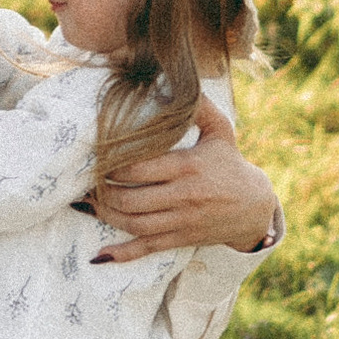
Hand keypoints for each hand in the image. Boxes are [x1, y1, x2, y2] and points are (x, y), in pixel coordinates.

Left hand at [92, 98, 281, 261]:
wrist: (256, 207)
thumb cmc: (230, 163)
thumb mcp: (221, 131)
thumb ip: (200, 108)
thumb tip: (177, 83)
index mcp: (187, 166)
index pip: (139, 168)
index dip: (112, 165)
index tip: (94, 156)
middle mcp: (183, 196)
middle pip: (131, 198)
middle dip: (101, 191)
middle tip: (82, 181)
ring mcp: (182, 220)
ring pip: (135, 223)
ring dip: (105, 216)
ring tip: (86, 204)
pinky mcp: (181, 238)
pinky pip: (148, 248)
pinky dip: (123, 254)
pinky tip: (100, 255)